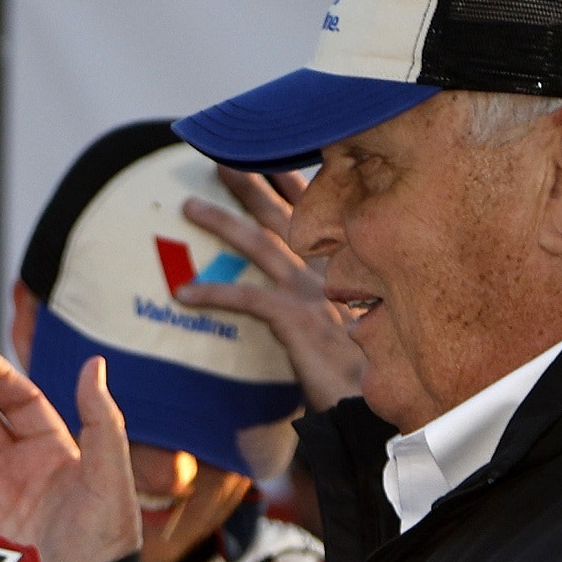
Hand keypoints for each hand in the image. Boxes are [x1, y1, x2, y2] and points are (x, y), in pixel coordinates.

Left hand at [176, 166, 363, 411]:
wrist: (378, 408)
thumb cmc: (364, 371)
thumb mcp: (352, 326)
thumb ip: (330, 303)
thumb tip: (301, 300)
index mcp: (345, 266)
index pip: (319, 211)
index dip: (291, 179)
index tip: (266, 152)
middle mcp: (331, 271)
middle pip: (286, 214)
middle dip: (253, 182)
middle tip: (220, 158)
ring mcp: (315, 294)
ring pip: (262, 244)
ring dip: (223, 222)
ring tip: (189, 206)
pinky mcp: (300, 321)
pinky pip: (248, 298)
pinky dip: (214, 293)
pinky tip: (183, 293)